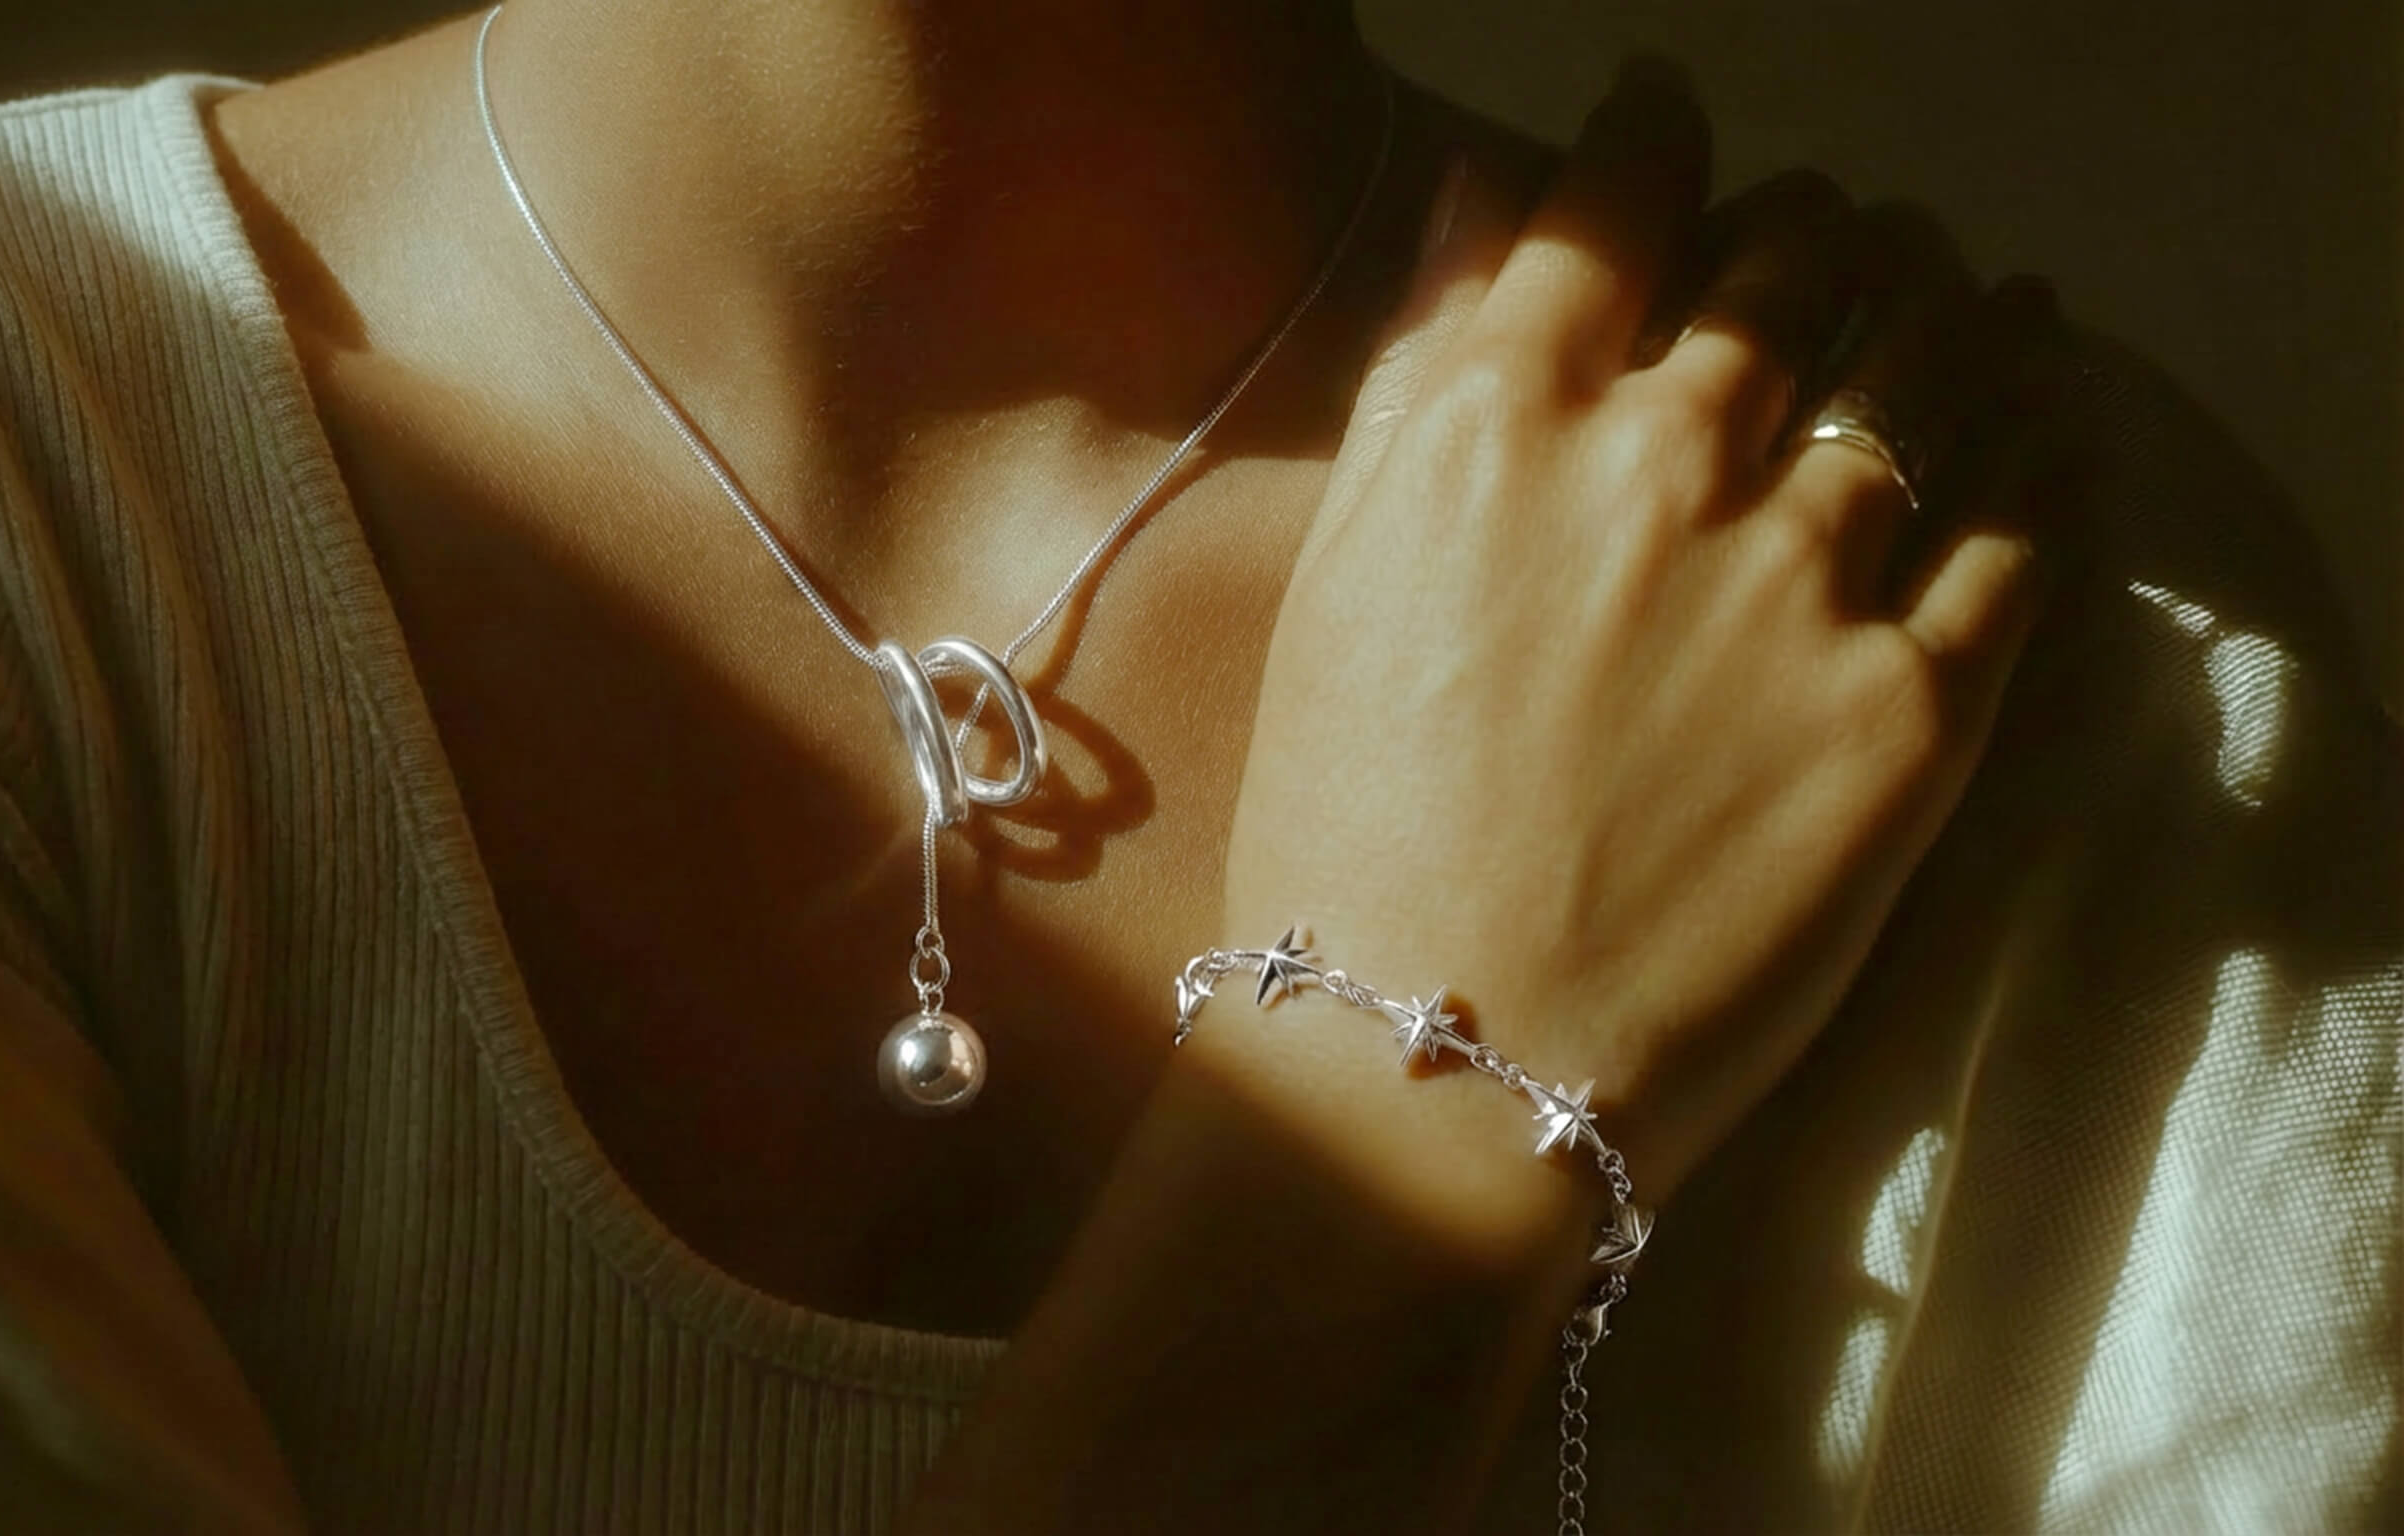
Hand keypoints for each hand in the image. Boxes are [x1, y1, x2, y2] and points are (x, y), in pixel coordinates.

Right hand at [911, 69, 2059, 1531]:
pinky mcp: (1916, 707)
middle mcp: (1666, 461)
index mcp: (1501, 417)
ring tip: (1960, 288)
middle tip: (1819, 238)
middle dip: (1808, 228)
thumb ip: (1422, 373)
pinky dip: (2045, 443)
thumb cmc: (1342, 828)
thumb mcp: (1341, 575)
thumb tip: (1490, 199)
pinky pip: (2021, 529)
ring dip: (1946, 300)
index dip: (1650, 134)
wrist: (1439, 1065)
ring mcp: (1805, 579)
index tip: (1668, 119)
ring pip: (1928, 368)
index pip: (1612, 200)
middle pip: (1789, 267)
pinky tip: (2049, 405)